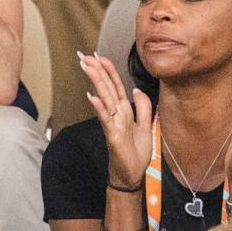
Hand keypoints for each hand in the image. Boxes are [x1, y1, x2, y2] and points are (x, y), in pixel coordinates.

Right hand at [79, 52, 152, 190]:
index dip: (109, 71)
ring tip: (87, 67)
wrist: (132, 175)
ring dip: (96, 82)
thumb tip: (136, 89)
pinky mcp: (113, 136)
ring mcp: (113, 124)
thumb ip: (144, 107)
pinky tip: (92, 97)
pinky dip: (100, 108)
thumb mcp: (147, 126)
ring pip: (105, 99)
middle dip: (97, 71)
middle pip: (107, 88)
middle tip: (84, 56)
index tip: (99, 56)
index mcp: (125, 111)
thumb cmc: (136, 152)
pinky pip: (106, 119)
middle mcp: (117, 115)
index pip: (116, 87)